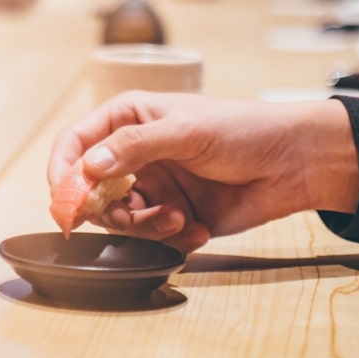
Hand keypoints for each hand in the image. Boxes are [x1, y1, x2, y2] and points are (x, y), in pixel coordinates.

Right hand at [46, 94, 358, 251]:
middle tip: (127, 217)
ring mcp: (154, 186)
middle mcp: (133, 155)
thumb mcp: (185, 130)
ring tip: (175, 219)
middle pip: (90, 190)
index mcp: (127, 120)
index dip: (63, 172)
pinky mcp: (174, 216)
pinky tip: (197, 228)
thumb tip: (88, 166)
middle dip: (106, 209)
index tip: (64, 200)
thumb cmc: (242, 129)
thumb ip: (134, 147)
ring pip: (120, 219)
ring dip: (143, 226)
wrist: (295, 164)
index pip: (75, 143)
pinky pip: (153, 238)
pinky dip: (172, 237)